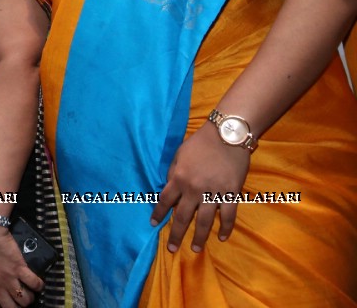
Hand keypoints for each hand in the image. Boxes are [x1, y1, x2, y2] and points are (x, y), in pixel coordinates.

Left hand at [0, 223, 44, 305]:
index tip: (6, 307)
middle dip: (18, 307)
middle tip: (20, 302)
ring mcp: (9, 279)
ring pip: (25, 299)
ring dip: (29, 298)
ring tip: (30, 293)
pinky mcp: (19, 268)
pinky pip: (34, 282)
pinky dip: (38, 285)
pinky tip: (39, 284)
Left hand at [150, 123, 250, 252]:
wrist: (227, 135)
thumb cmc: (200, 142)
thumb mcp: (179, 154)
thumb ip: (173, 172)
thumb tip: (169, 187)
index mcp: (179, 178)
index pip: (165, 201)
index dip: (158, 214)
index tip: (153, 224)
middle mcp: (194, 189)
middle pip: (183, 216)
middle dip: (176, 234)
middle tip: (171, 249)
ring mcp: (213, 193)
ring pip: (205, 221)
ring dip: (199, 237)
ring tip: (195, 249)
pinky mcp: (231, 193)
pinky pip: (228, 215)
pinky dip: (226, 228)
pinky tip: (221, 237)